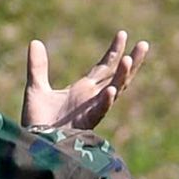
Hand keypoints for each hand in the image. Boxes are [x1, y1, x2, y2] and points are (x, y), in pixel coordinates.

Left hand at [21, 32, 148, 132]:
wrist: (34, 144)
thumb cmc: (38, 120)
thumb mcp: (36, 88)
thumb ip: (38, 67)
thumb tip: (35, 42)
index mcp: (83, 90)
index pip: (105, 68)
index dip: (114, 52)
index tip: (123, 34)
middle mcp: (91, 99)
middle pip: (117, 77)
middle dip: (131, 61)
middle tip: (143, 44)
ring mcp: (91, 111)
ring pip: (113, 92)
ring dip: (122, 77)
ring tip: (128, 59)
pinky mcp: (85, 124)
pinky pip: (99, 112)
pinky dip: (105, 102)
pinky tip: (111, 91)